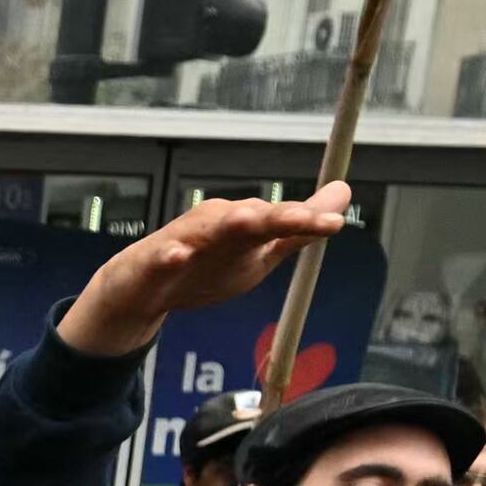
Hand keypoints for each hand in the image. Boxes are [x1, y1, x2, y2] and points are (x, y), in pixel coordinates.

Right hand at [58, 184, 352, 361]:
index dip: (307, 221)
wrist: (142, 290)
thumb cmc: (204, 266)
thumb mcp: (261, 253)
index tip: (334, 223)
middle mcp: (217, 224)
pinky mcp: (154, 262)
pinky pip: (164, 257)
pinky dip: (171, 256)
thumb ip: (299, 229)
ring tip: (247, 221)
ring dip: (228, 224)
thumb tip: (343, 195)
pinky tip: (179, 257)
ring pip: (210, 229)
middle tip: (300, 217)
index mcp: (245, 225)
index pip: (281, 220)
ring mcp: (185, 241)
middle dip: (275, 216)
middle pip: (251, 218)